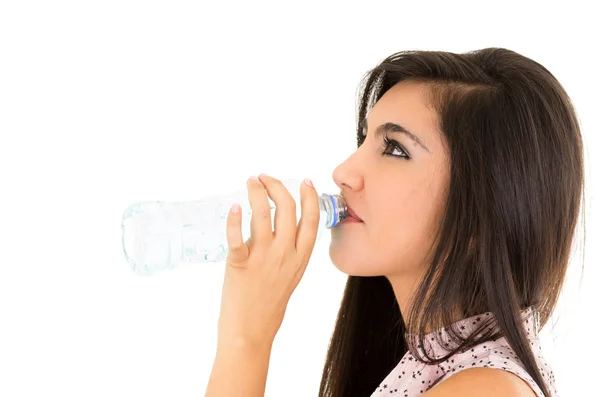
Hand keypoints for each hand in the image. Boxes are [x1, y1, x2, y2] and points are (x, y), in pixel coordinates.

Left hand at [217, 174, 320, 347]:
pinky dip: (234, 220)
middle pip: (287, 209)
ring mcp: (263, 258)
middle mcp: (285, 255)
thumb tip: (278, 229)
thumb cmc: (268, 306)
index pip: (311, 220)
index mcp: (300, 258)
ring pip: (263, 214)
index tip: (304, 181)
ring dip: (256, 192)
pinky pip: (237, 237)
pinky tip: (233, 208)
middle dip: (277, 186)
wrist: (250, 333)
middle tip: (264, 178)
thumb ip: (288, 253)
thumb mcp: (289, 277)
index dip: (309, 197)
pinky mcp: (240, 264)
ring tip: (250, 182)